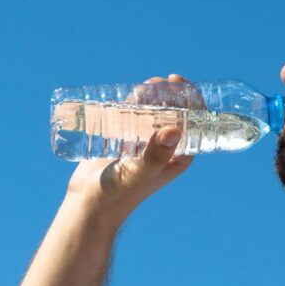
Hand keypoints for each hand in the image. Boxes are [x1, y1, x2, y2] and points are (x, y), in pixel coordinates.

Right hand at [65, 74, 195, 222]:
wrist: (90, 205)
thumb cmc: (119, 194)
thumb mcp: (140, 172)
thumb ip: (156, 154)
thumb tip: (173, 130)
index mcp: (178, 156)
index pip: (193, 121)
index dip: (190, 97)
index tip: (176, 80)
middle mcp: (165, 148)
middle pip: (173, 112)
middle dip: (168, 93)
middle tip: (155, 82)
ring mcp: (144, 143)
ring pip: (152, 112)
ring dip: (151, 95)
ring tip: (142, 86)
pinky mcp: (124, 141)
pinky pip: (132, 116)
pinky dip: (131, 104)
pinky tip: (125, 94)